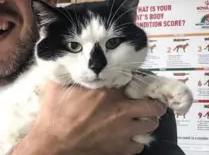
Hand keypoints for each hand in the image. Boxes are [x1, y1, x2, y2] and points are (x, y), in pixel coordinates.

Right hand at [30, 81, 166, 154]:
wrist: (54, 142)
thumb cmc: (54, 113)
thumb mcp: (58, 85)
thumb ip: (70, 73)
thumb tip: (70, 61)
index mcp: (108, 91)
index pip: (134, 81)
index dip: (134, 82)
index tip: (131, 83)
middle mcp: (121, 110)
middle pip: (153, 106)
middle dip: (154, 104)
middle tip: (149, 103)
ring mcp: (123, 131)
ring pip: (151, 125)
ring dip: (147, 121)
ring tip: (140, 120)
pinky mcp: (120, 148)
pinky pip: (139, 145)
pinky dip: (136, 140)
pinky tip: (128, 137)